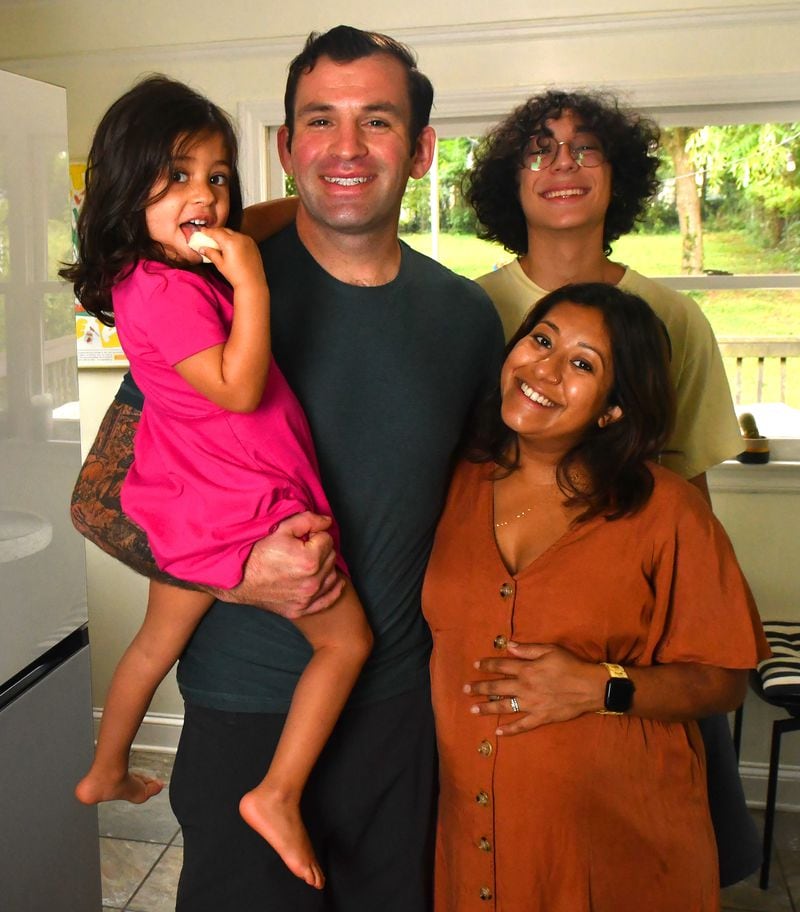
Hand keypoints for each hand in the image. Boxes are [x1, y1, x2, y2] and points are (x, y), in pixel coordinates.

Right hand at [194, 228, 267, 293]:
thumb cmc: (235, 275)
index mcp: (230, 242)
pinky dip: (235, 239)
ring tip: (221, 242)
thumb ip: (211, 253)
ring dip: (226, 235)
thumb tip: (202, 248)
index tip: (203, 231)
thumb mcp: (220, 264)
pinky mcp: (253, 244)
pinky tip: (232, 246)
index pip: (216, 232)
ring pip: (234, 233)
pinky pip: (241, 237)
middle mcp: (240, 238)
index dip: (208, 231)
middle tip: (210, 236)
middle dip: (217, 232)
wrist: (252, 282)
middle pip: (225, 230)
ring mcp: (248, 240)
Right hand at [214, 512, 343, 618]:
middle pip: (331, 556)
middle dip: (321, 548)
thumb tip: (327, 521)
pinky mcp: (301, 609)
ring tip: (308, 561)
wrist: (237, 579)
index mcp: (309, 561)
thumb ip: (308, 521)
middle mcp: (311, 582)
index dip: (316, 533)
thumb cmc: (256, 552)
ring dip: (325, 566)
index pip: (327, 539)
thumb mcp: (281, 528)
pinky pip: (328, 599)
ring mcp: (306, 598)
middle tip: (304, 546)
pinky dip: (332, 589)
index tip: (304, 535)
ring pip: (332, 576)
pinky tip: (332, 580)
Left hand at [464, 642, 605, 735]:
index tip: (476, 665)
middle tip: (465, 690)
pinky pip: (521, 725)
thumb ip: (527, 649)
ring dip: (487, 708)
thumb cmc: (570, 665)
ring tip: (473, 709)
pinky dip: (509, 730)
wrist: (589, 687)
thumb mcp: (549, 650)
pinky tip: (498, 732)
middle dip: (480, 687)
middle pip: (497, 687)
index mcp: (526, 669)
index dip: (487, 665)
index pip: (501, 666)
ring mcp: (531, 704)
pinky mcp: (540, 718)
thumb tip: (507, 646)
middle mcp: (524, 687)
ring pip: (504, 707)